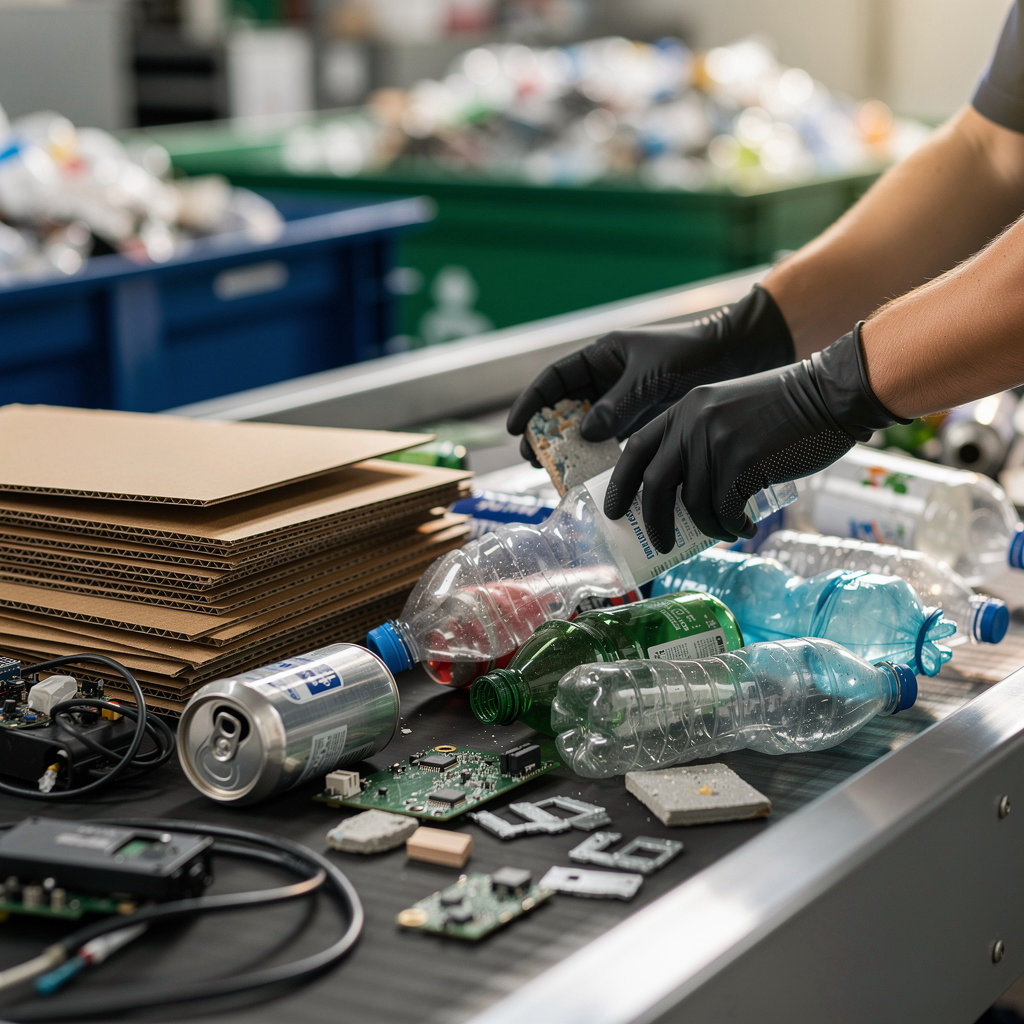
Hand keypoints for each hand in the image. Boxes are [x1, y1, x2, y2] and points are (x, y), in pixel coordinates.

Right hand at [506, 284, 792, 461]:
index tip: (515, 428)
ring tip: (555, 473)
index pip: (555, 379)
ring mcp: (621, 400)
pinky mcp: (639, 420)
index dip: (531, 402)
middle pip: (563, 407)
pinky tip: (592, 476)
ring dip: (569, 449)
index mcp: (602, 356)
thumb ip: (619, 404)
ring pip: (584, 427)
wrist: (734, 356)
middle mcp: (606, 378)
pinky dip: (600, 457)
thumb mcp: (650, 376)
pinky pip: (611, 440)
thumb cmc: (691, 355)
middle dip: (545, 432)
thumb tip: (586, 433)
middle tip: (531, 459)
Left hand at [602, 325, 904, 549]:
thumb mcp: (726, 411)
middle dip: (653, 522)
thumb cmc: (783, 409)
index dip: (620, 485)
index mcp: (683, 410)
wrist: (830, 393)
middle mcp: (692, 423)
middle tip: (660, 544)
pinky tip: (746, 525)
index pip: (636, 450)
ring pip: (693, 503)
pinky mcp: (744, 461)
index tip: (613, 512)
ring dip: (708, 527)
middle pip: (654, 484)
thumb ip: (698, 439)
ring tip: (726, 530)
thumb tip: (677, 494)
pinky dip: (733, 525)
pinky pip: (725, 509)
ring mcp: (717, 441)